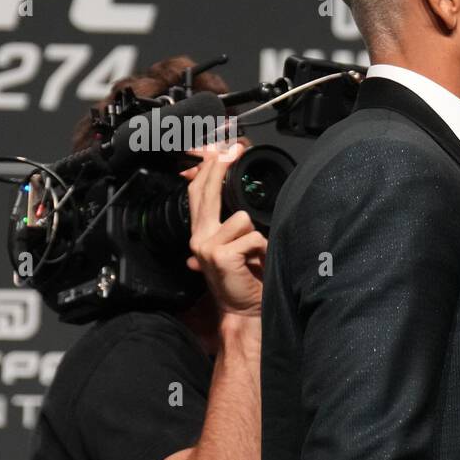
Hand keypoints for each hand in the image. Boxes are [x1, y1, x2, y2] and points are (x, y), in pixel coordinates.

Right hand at [183, 143, 266, 317]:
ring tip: (255, 254)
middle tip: (234, 149)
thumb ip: (230, 227)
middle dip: (220, 168)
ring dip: (257, 236)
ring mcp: (207, 246)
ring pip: (241, 218)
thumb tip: (239, 204)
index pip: (197, 194)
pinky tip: (257, 262)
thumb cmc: (244, 279)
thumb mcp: (234, 249)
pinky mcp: (221, 256)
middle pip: (206, 194)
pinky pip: (252, 237)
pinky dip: (262, 249)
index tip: (219, 151)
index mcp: (201, 233)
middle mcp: (199, 238)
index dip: (206, 170)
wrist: (244, 310)